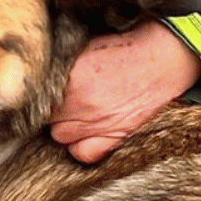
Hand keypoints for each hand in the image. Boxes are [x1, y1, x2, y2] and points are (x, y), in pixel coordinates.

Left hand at [49, 19, 200, 162]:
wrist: (164, 58)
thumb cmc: (127, 47)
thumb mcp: (86, 46)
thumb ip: (59, 63)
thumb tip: (37, 73)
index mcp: (71, 78)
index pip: (36, 97)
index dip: (39, 94)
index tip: (44, 91)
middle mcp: (81, 104)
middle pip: (46, 118)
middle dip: (52, 109)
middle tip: (63, 98)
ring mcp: (98, 124)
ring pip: (60, 136)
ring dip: (65, 126)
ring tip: (76, 112)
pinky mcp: (116, 137)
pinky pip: (83, 154)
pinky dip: (81, 146)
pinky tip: (87, 132)